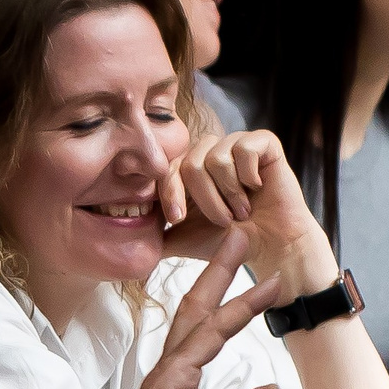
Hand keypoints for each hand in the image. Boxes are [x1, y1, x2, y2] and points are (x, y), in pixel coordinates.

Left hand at [86, 233, 283, 388]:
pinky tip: (219, 323)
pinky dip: (210, 325)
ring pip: (190, 327)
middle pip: (192, 311)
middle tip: (236, 232)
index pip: (209, 333)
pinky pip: (194, 348)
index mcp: (167, 384)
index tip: (273, 281)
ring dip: (211, 292)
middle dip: (216, 272)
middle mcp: (164, 377)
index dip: (242, 305)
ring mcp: (167, 387)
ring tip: (231, 261)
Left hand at [160, 129, 336, 298]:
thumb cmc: (228, 241)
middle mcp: (210, 153)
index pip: (166, 169)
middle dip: (203, 199)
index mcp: (189, 170)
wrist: (269, 246)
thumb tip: (119, 240)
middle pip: (189, 162)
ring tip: (241, 210)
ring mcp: (236, 145)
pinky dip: (247, 175)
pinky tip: (257, 188)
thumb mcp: (182, 239)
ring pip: (214, 157)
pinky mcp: (264, 143)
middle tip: (222, 220)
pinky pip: (244, 148)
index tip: (177, 219)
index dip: (169, 192)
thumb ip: (154, 232)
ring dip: (228, 193)